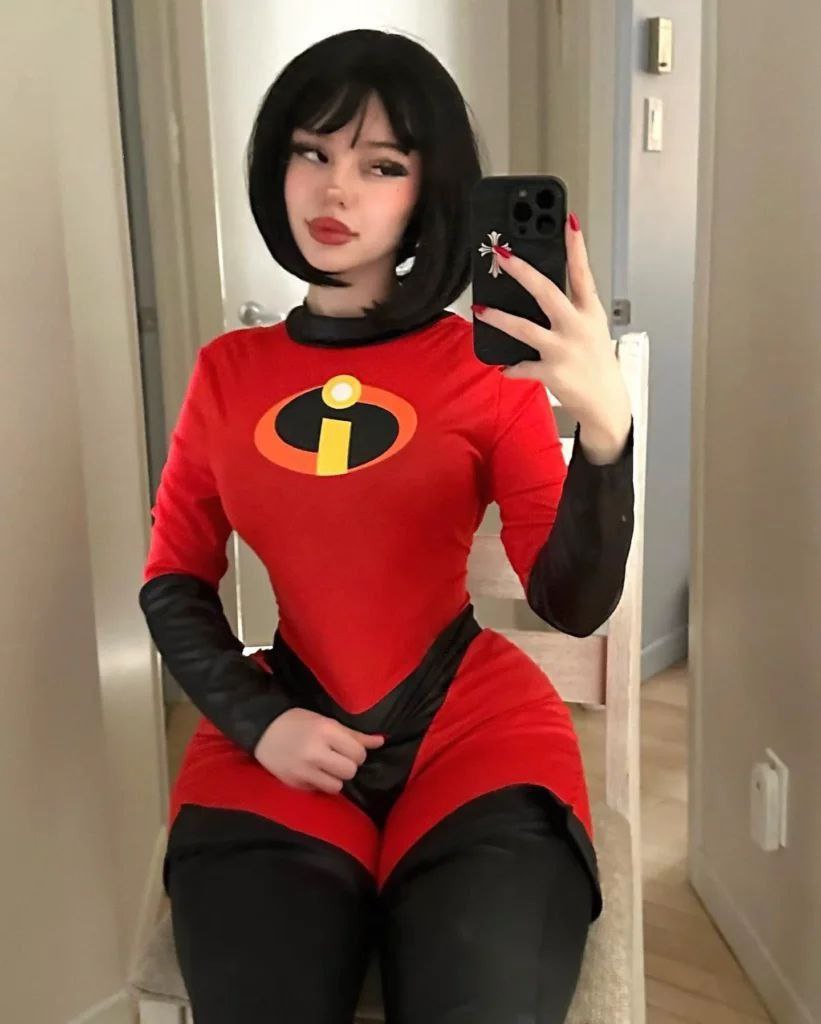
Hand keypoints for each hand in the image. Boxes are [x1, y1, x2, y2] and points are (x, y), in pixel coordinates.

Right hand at [253, 707, 384, 794]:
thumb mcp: (326, 722)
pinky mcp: (294, 783)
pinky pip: (319, 790)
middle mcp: (315, 751)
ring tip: (326, 768)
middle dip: (348, 766)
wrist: (263, 729)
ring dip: (335, 779)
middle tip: (338, 758)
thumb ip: (354, 734)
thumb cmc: (298, 721)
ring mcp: (303, 770)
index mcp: (325, 731)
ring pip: (337, 786)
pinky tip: (312, 772)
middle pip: (350, 771)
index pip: (358, 753)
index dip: (357, 753)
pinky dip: (319, 783)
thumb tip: (381, 741)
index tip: (348, 749)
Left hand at [472, 213, 631, 457]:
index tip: (567, 221)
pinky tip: (503, 366)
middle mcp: (577, 327)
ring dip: (499, 318)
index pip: (582, 273)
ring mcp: (563, 350)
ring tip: (480, 309)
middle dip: (522, 271)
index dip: (576, 247)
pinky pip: (522, 367)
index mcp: (589, 312)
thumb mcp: (591, 329)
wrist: (605, 403)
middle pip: (546, 292)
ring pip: (524, 329)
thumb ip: (570, 309)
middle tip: (503, 255)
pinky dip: (511, 367)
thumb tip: (539, 291)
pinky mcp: (551, 373)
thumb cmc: (595, 362)